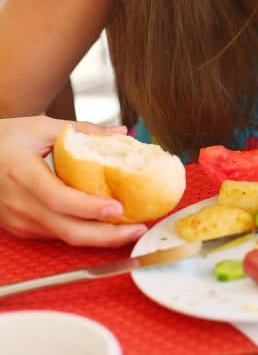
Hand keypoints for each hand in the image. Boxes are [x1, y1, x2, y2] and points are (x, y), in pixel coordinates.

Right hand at [0, 116, 146, 245]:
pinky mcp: (23, 228)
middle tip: (138, 229)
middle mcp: (21, 205)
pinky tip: (106, 226)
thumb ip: (82, 130)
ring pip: (64, 237)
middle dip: (106, 236)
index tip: (118, 207)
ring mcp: (20, 221)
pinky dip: (84, 232)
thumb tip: (121, 132)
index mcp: (23, 175)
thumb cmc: (5, 138)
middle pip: (67, 231)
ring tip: (131, 228)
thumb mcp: (41, 126)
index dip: (89, 208)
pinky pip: (57, 234)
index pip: (59, 199)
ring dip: (99, 237)